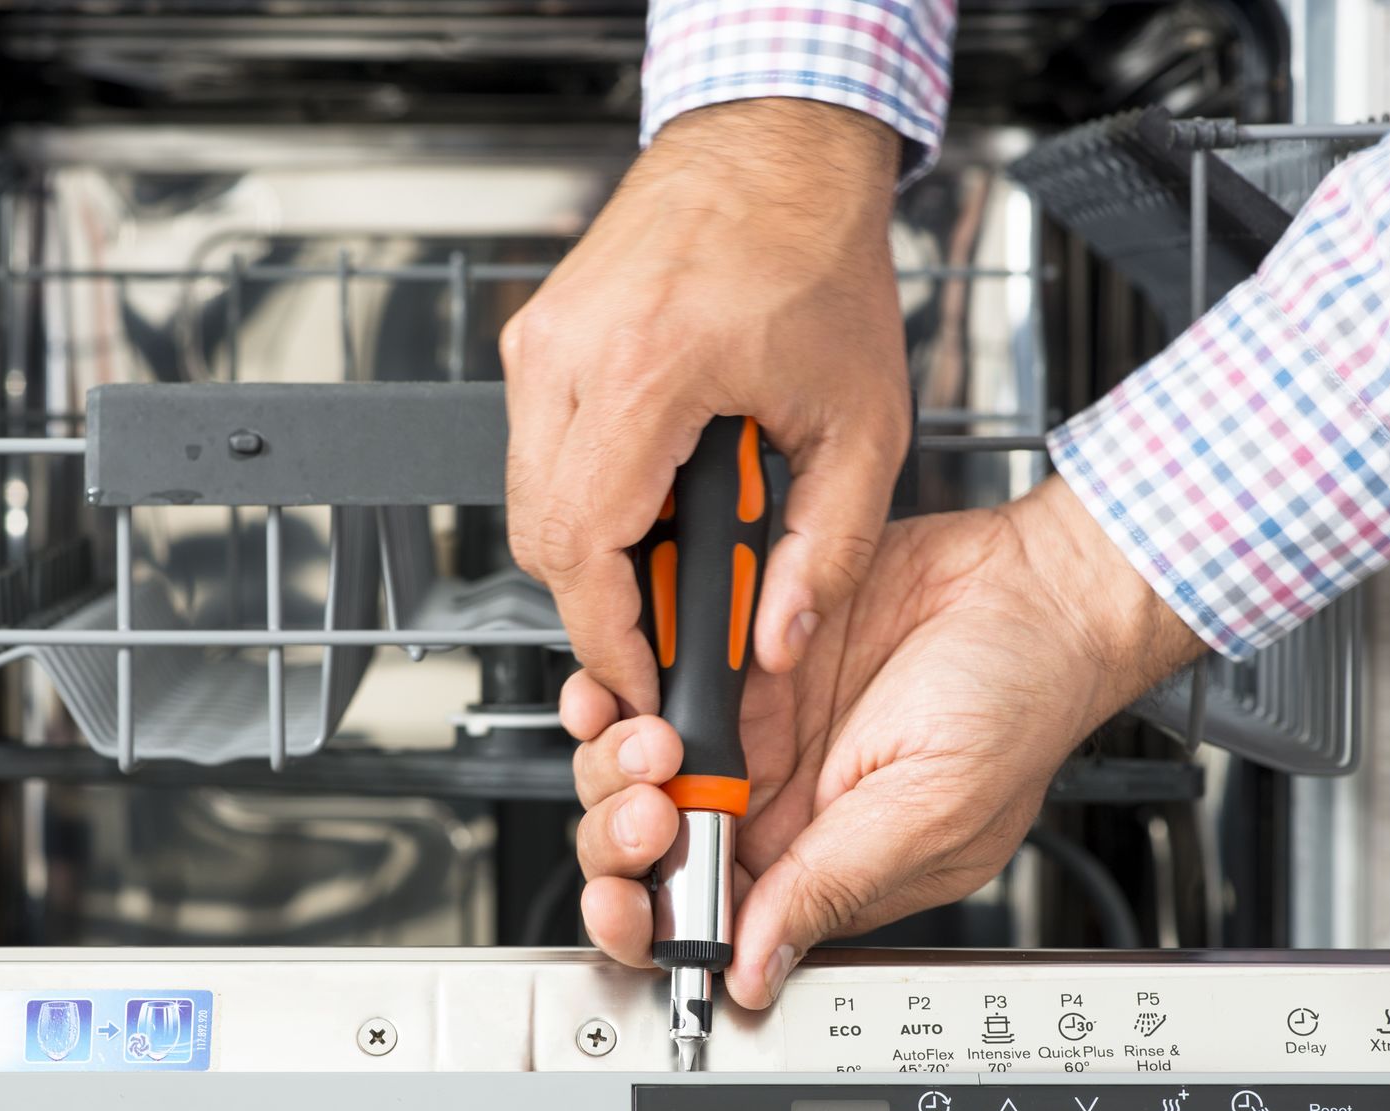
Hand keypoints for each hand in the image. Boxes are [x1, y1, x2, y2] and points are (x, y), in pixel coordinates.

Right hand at [502, 99, 912, 713]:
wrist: (775, 147)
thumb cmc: (819, 256)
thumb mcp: (861, 423)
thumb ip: (827, 549)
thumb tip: (778, 642)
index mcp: (644, 374)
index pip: (583, 553)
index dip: (607, 640)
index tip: (639, 684)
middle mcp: (570, 356)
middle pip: (540, 539)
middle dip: (597, 607)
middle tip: (664, 635)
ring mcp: (541, 341)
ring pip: (528, 500)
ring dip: (590, 551)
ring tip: (672, 557)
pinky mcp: (538, 335)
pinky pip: (536, 449)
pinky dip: (584, 494)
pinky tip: (652, 494)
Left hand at [559, 478, 1207, 1005]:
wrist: (1035, 585)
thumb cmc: (1016, 703)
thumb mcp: (929, 813)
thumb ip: (831, 888)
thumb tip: (756, 975)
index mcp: (817, 867)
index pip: (704, 922)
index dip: (648, 922)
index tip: (629, 904)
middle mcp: (772, 806)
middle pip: (645, 852)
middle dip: (619, 840)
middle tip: (652, 808)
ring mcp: (747, 735)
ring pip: (627, 771)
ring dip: (612, 763)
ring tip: (651, 739)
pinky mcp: (736, 665)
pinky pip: (647, 685)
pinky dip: (614, 691)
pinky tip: (622, 689)